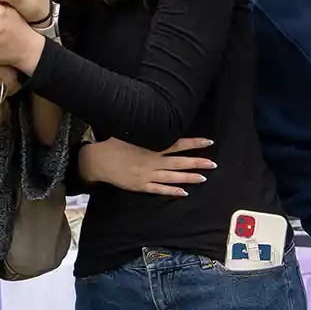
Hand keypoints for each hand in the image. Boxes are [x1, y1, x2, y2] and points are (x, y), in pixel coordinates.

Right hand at [79, 137, 215, 196]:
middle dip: (197, 162)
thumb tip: (159, 116)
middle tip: (213, 164)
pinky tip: (183, 192)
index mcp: (151, 147)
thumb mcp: (131, 132)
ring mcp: (147, 175)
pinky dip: (171, 191)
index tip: (208, 142)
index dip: (193, 143)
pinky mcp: (141, 186)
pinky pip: (159, 189)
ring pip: (172, 177)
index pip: (177, 144)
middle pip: (178, 162)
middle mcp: (152, 161)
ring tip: (203, 178)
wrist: (97, 161)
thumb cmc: (114, 144)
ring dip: (188, 177)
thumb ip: (146, 128)